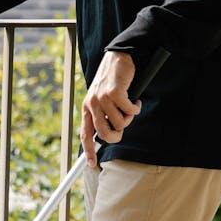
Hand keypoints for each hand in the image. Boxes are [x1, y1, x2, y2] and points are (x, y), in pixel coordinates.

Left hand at [81, 51, 140, 167]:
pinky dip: (136, 108)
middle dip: (118, 135)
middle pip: (105, 134)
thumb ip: (103, 115)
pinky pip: (129, 111)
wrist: (119, 57)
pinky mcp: (115, 93)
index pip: (85, 134)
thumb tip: (109, 135)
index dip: (89, 151)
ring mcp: (103, 98)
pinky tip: (136, 100)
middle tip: (124, 125)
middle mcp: (92, 103)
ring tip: (130, 106)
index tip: (92, 164)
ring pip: (120, 123)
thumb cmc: (113, 79)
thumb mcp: (103, 98)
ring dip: (129, 117)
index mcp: (87, 107)